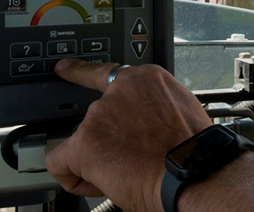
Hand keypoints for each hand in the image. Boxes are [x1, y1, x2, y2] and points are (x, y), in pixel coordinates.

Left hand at [45, 59, 211, 211]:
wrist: (195, 171)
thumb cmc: (194, 152)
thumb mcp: (181, 111)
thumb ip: (153, 106)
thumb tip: (144, 122)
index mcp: (146, 79)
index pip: (105, 72)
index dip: (81, 73)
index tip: (65, 68)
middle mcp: (120, 90)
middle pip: (96, 117)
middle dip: (108, 140)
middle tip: (133, 160)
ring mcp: (100, 113)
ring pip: (82, 141)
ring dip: (98, 159)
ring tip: (130, 173)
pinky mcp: (85, 141)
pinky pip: (58, 161)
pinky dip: (72, 177)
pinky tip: (97, 184)